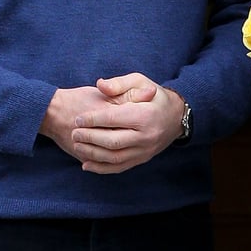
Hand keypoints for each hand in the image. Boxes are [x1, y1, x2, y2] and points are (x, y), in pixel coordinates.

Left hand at [70, 73, 184, 173]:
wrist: (176, 117)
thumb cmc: (153, 97)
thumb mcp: (139, 82)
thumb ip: (118, 83)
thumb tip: (100, 85)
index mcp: (145, 114)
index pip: (114, 119)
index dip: (93, 120)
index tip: (78, 119)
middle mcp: (147, 136)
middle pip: (113, 141)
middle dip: (90, 138)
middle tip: (74, 133)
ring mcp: (145, 150)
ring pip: (115, 158)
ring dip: (92, 154)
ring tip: (77, 146)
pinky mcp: (142, 159)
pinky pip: (120, 168)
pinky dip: (101, 168)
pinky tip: (86, 164)